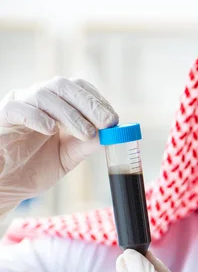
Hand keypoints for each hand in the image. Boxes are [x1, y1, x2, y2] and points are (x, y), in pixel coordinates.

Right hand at [0, 77, 117, 217]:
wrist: (6, 186)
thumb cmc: (33, 169)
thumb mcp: (67, 158)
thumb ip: (85, 145)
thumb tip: (109, 134)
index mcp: (54, 105)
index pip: (77, 90)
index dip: (96, 101)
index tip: (113, 119)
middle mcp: (36, 99)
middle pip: (63, 86)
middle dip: (88, 104)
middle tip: (107, 122)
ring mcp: (18, 105)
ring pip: (43, 95)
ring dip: (69, 113)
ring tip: (86, 134)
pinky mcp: (2, 117)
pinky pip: (17, 108)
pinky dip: (36, 116)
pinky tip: (51, 130)